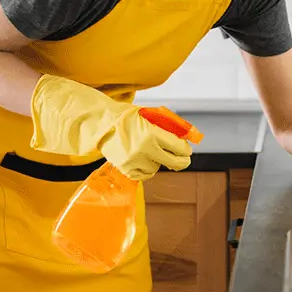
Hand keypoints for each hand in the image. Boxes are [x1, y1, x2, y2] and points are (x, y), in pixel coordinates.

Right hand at [29, 74, 191, 179]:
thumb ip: (170, 126)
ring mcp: (134, 161)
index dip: (186, 149)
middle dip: (182, 161)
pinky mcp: (126, 169)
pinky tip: (143, 160)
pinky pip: (144, 175)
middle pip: (174, 162)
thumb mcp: (152, 116)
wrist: (102, 124)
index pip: (179, 147)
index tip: (187, 149)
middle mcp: (144, 149)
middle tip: (184, 160)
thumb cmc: (130, 118)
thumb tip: (190, 136)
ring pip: (157, 168)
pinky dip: (146, 169)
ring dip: (158, 162)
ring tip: (150, 151)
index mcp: (152, 133)